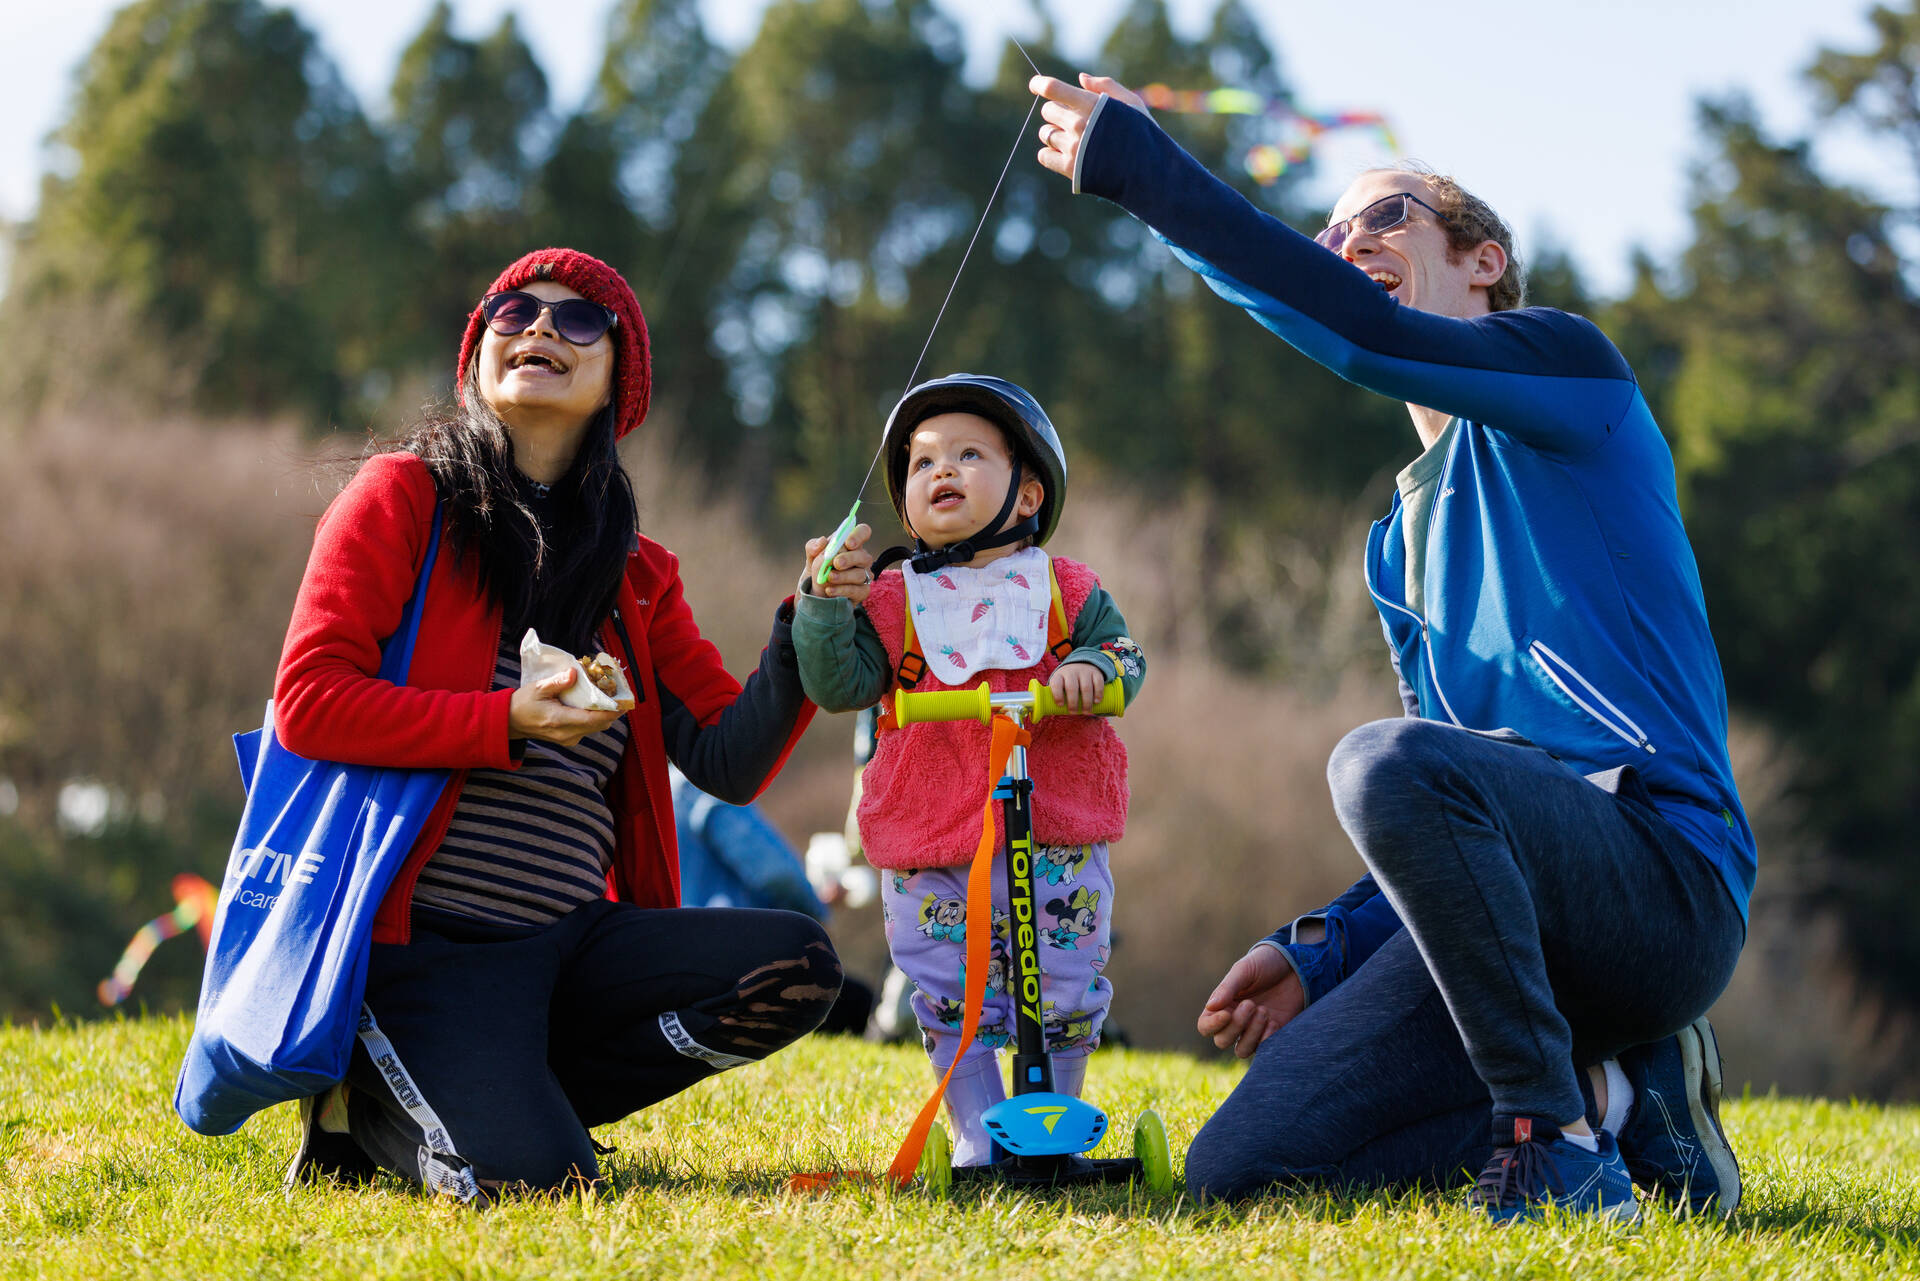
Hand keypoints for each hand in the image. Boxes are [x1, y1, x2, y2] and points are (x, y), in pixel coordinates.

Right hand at [509, 668, 621, 746]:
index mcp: (559, 721)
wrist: (510, 722)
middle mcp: (567, 734)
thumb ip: (557, 682)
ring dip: (604, 714)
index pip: (592, 720)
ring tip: (609, 697)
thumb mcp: (537, 688)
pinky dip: (595, 717)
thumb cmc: (523, 703)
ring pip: (596, 728)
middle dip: (612, 711)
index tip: (623, 702)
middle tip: (619, 694)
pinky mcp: (568, 739)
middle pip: (599, 725)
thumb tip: (575, 673)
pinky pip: (588, 728)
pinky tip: (596, 704)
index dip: (611, 712)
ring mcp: (568, 739)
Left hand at [802, 523, 873, 602]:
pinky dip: (842, 590)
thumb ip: (813, 546)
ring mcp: (864, 575)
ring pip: (860, 574)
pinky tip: (829, 590)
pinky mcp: (862, 591)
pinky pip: (857, 590)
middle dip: (849, 559)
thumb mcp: (811, 556)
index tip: (848, 543)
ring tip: (829, 578)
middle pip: (864, 556)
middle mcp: (861, 558)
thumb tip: (822, 541)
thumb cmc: (818, 570)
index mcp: (851, 544)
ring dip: (843, 576)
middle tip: (836, 563)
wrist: (815, 593)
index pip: (863, 532)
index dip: (858, 535)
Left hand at [1029, 72, 1149, 180]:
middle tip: (1072, 119)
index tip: (1035, 84)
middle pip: (1048, 111)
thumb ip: (1106, 87)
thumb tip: (1080, 79)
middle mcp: (1079, 125)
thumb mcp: (1132, 103)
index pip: (1054, 89)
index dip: (1040, 84)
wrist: (1149, 173)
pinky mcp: (1069, 169)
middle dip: (1057, 112)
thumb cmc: (1143, 134)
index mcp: (1092, 105)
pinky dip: (1049, 153)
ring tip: (1073, 139)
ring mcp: (1073, 148)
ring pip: (1045, 133)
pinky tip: (1065, 153)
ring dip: (1054, 133)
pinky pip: (1044, 156)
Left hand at [1048, 661, 1105, 711]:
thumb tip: (1054, 713)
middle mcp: (1071, 672)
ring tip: (1086, 712)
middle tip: (1073, 712)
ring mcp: (1084, 672)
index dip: (1057, 695)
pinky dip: (1098, 694)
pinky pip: (1098, 683)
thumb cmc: (1067, 682)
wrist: (1081, 665)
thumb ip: (1057, 696)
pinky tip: (1096, 702)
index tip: (1060, 705)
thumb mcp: (1060, 684)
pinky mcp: (1096, 673)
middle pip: (1071, 687)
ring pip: (1086, 687)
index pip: (1056, 684)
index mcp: (1059, 676)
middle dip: (1073, 702)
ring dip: (1086, 702)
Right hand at [1196, 945, 1303, 1057]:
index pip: (1205, 1026)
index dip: (1212, 1025)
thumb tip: (1210, 1007)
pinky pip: (1263, 1049)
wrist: (1295, 966)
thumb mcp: (1244, 970)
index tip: (1226, 1014)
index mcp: (1222, 1005)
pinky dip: (1267, 1038)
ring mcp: (1253, 1030)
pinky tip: (1274, 1021)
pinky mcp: (1272, 1035)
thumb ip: (1227, 988)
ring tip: (1264, 1011)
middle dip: (1237, 1025)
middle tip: (1251, 1004)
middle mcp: (1234, 1021)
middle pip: (1222, 1040)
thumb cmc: (1264, 964)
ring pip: (1241, 1050)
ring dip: (1251, 1034)